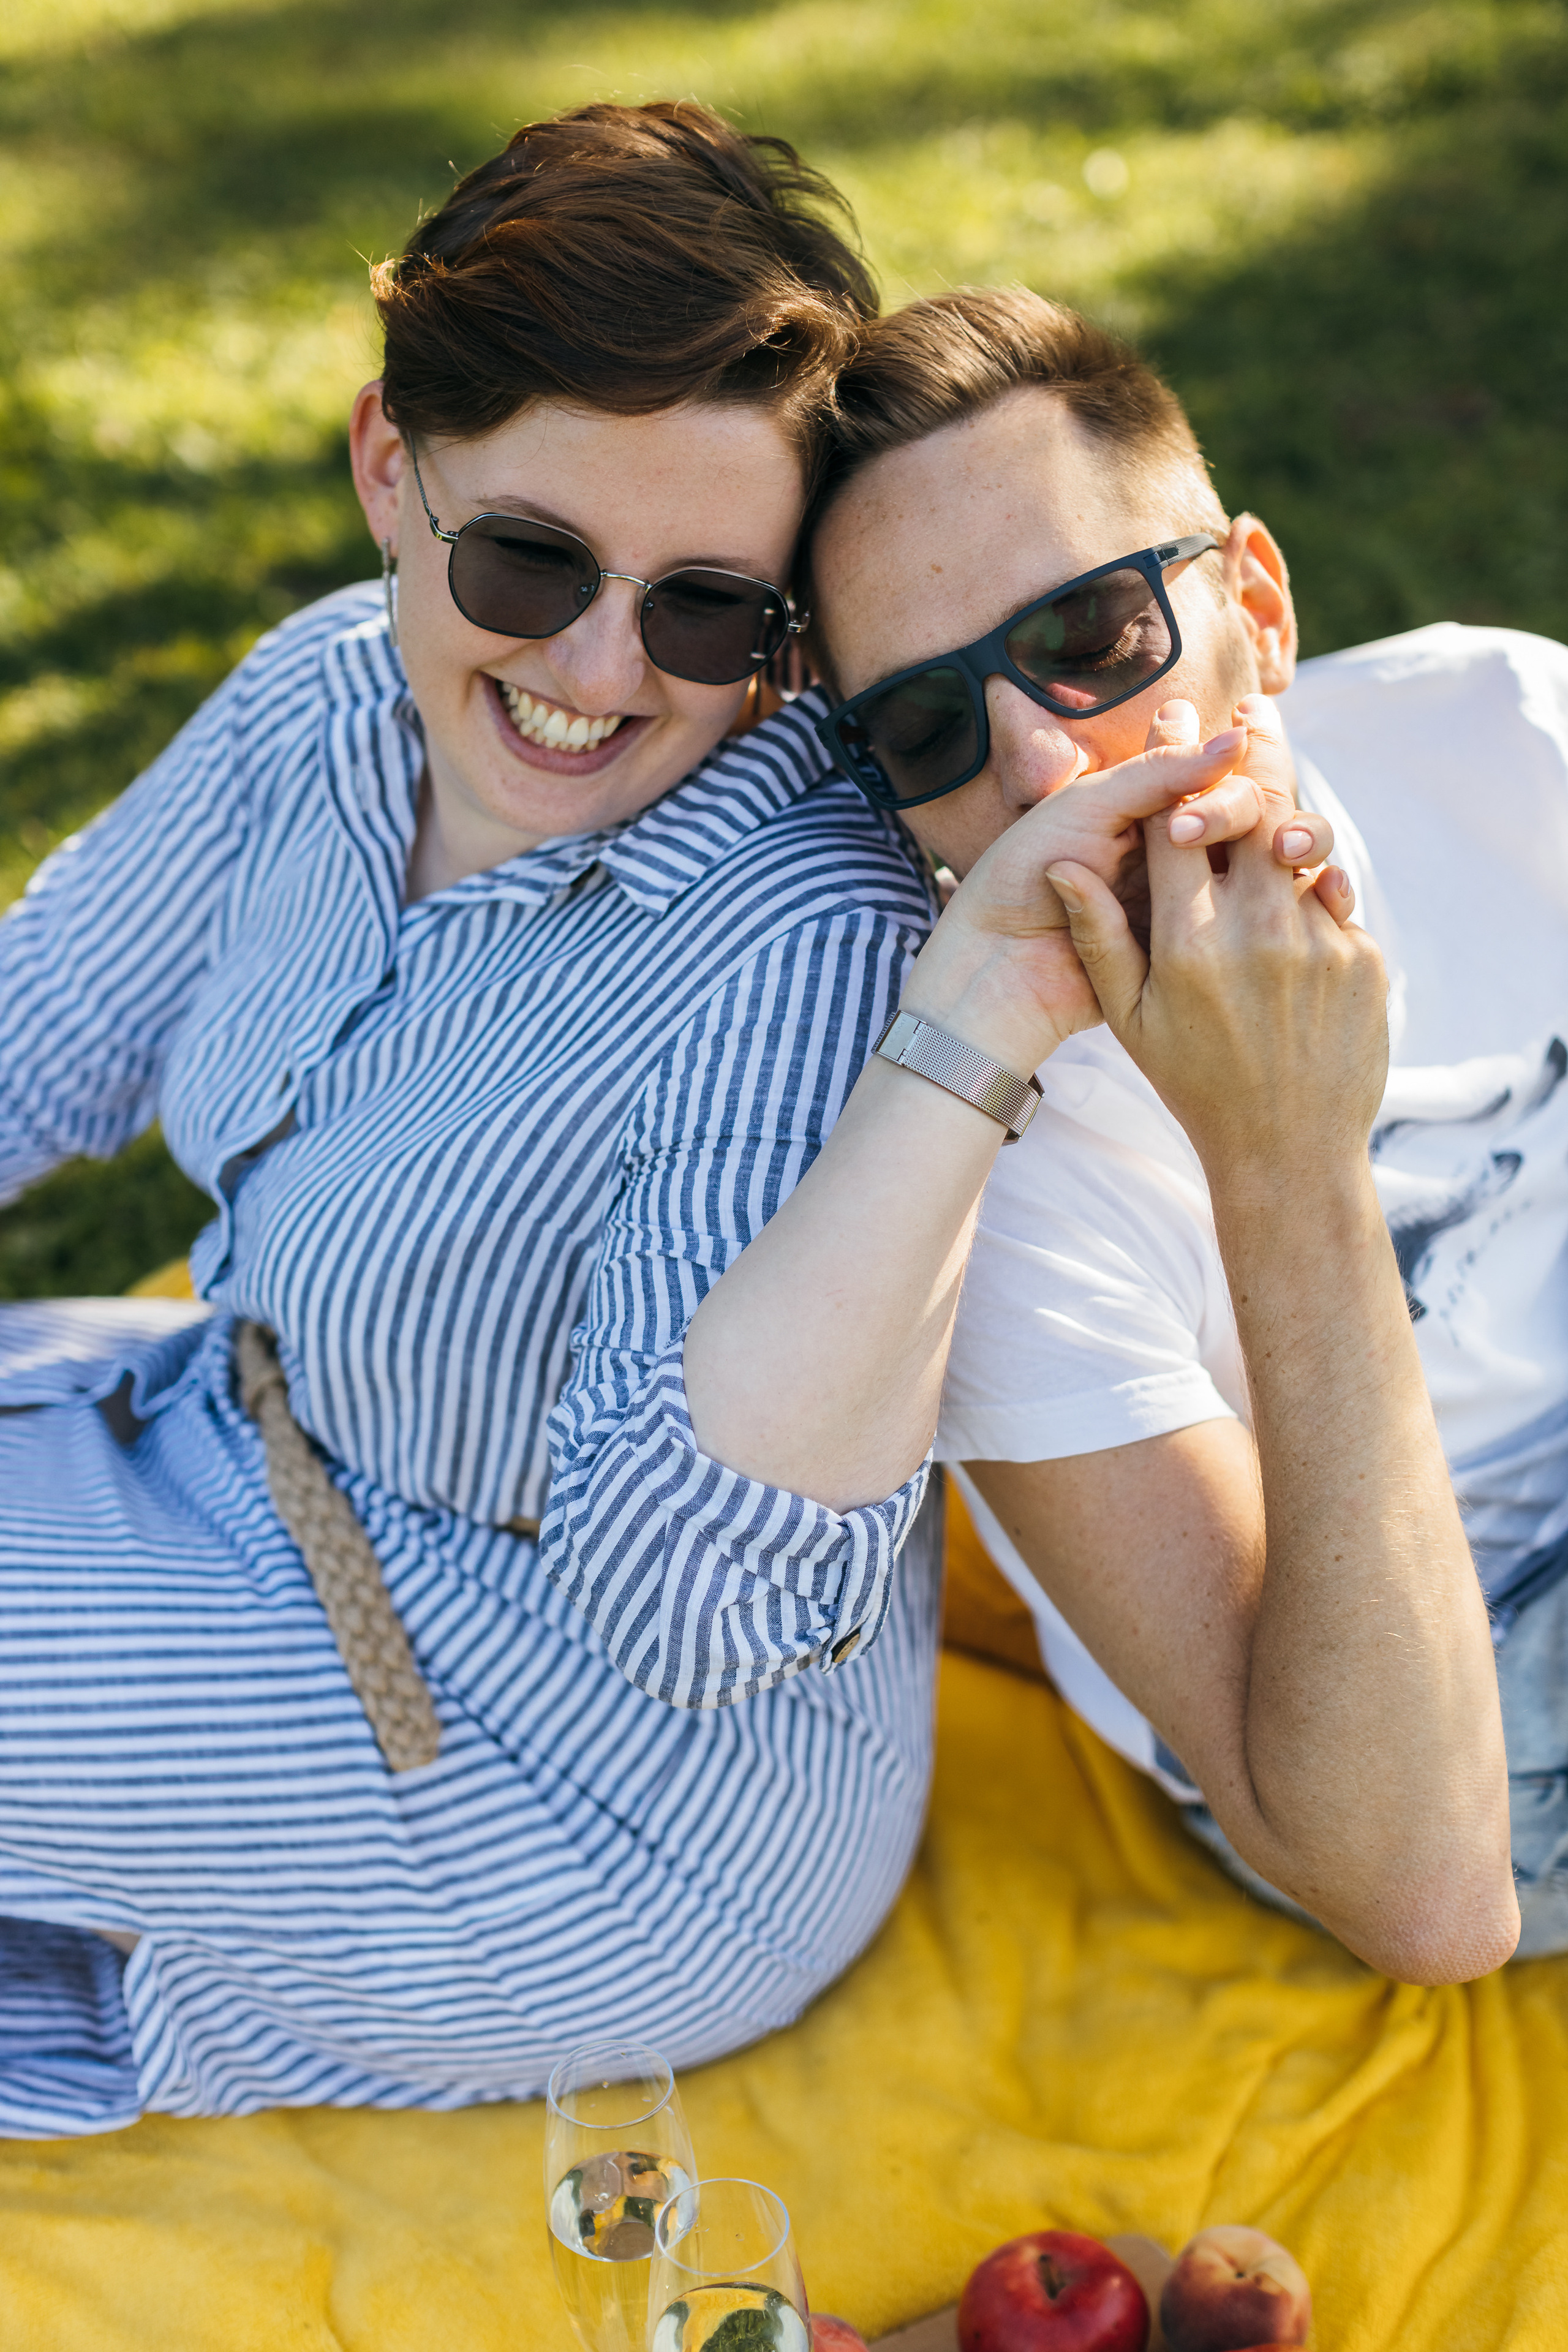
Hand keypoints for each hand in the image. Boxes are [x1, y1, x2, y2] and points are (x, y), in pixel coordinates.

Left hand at [899, 706, 1272, 1073]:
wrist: (997, 966)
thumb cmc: (1023, 875)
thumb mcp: (1089, 806)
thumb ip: (1160, 773)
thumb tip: (1238, 740)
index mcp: (1144, 811)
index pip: (1210, 778)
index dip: (1228, 771)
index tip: (1241, 761)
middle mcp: (1170, 852)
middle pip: (1236, 821)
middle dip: (1238, 813)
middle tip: (1210, 831)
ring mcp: (1182, 902)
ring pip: (1245, 872)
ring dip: (1259, 857)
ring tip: (1263, 851)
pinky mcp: (1185, 951)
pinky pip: (1234, 928)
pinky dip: (1255, 909)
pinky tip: (1275, 891)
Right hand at [1044, 695, 1387, 1185]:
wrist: (1287, 1149)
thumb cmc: (1194, 1084)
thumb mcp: (1128, 1018)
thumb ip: (1101, 936)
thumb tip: (1064, 867)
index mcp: (1187, 944)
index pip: (1176, 822)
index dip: (1172, 762)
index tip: (1171, 716)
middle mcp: (1255, 933)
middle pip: (1254, 807)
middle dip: (1247, 754)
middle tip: (1249, 712)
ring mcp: (1316, 943)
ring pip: (1301, 841)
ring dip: (1285, 806)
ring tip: (1273, 777)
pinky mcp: (1360, 958)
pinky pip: (1334, 896)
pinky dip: (1312, 882)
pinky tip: (1295, 886)